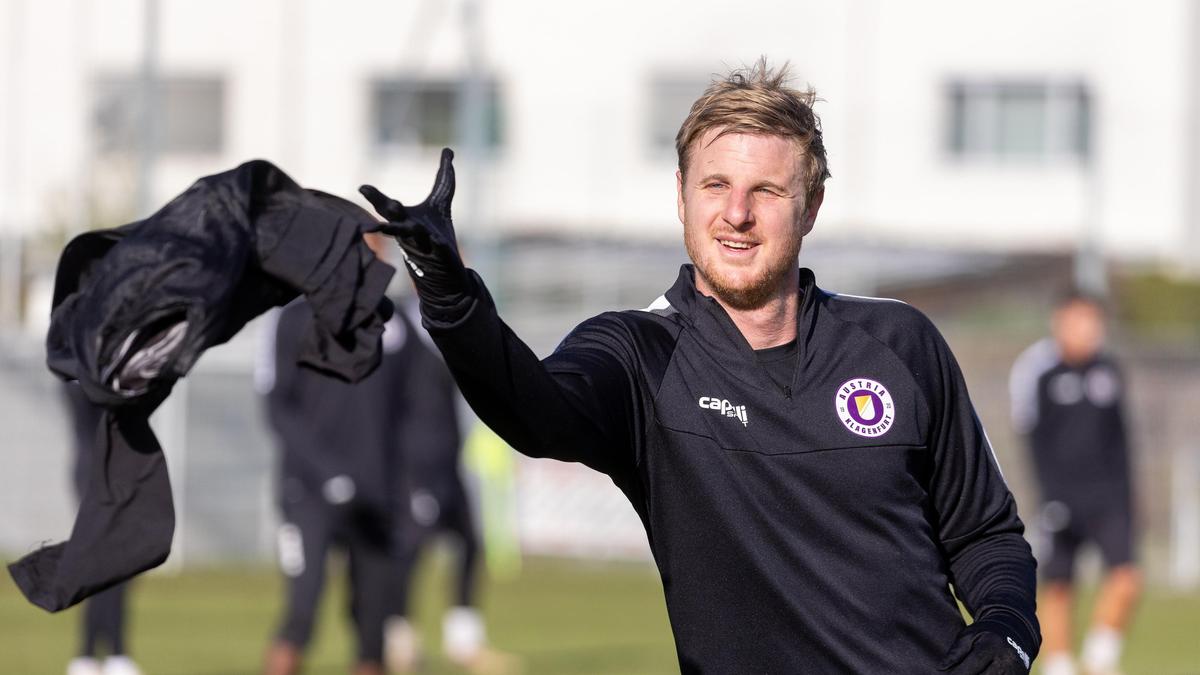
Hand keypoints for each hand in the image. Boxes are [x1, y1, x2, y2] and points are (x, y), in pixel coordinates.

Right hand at [359, 147, 467, 303]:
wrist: (444, 268)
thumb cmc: (435, 232)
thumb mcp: (440, 201)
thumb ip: (443, 177)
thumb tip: (448, 150)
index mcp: (405, 218)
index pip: (386, 206)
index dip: (375, 197)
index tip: (362, 187)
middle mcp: (410, 231)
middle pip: (395, 220)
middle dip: (391, 212)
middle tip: (390, 203)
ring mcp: (423, 245)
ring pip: (413, 237)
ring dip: (410, 229)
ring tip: (412, 224)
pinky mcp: (439, 255)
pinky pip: (438, 250)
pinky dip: (438, 246)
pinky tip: (439, 242)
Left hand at [938, 624, 1030, 674]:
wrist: (1015, 632)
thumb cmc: (986, 633)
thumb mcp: (969, 635)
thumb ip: (955, 652)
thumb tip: (940, 668)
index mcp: (991, 646)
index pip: (971, 666)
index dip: (957, 674)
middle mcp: (1005, 661)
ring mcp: (1014, 671)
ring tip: (966, 674)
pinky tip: (979, 674)